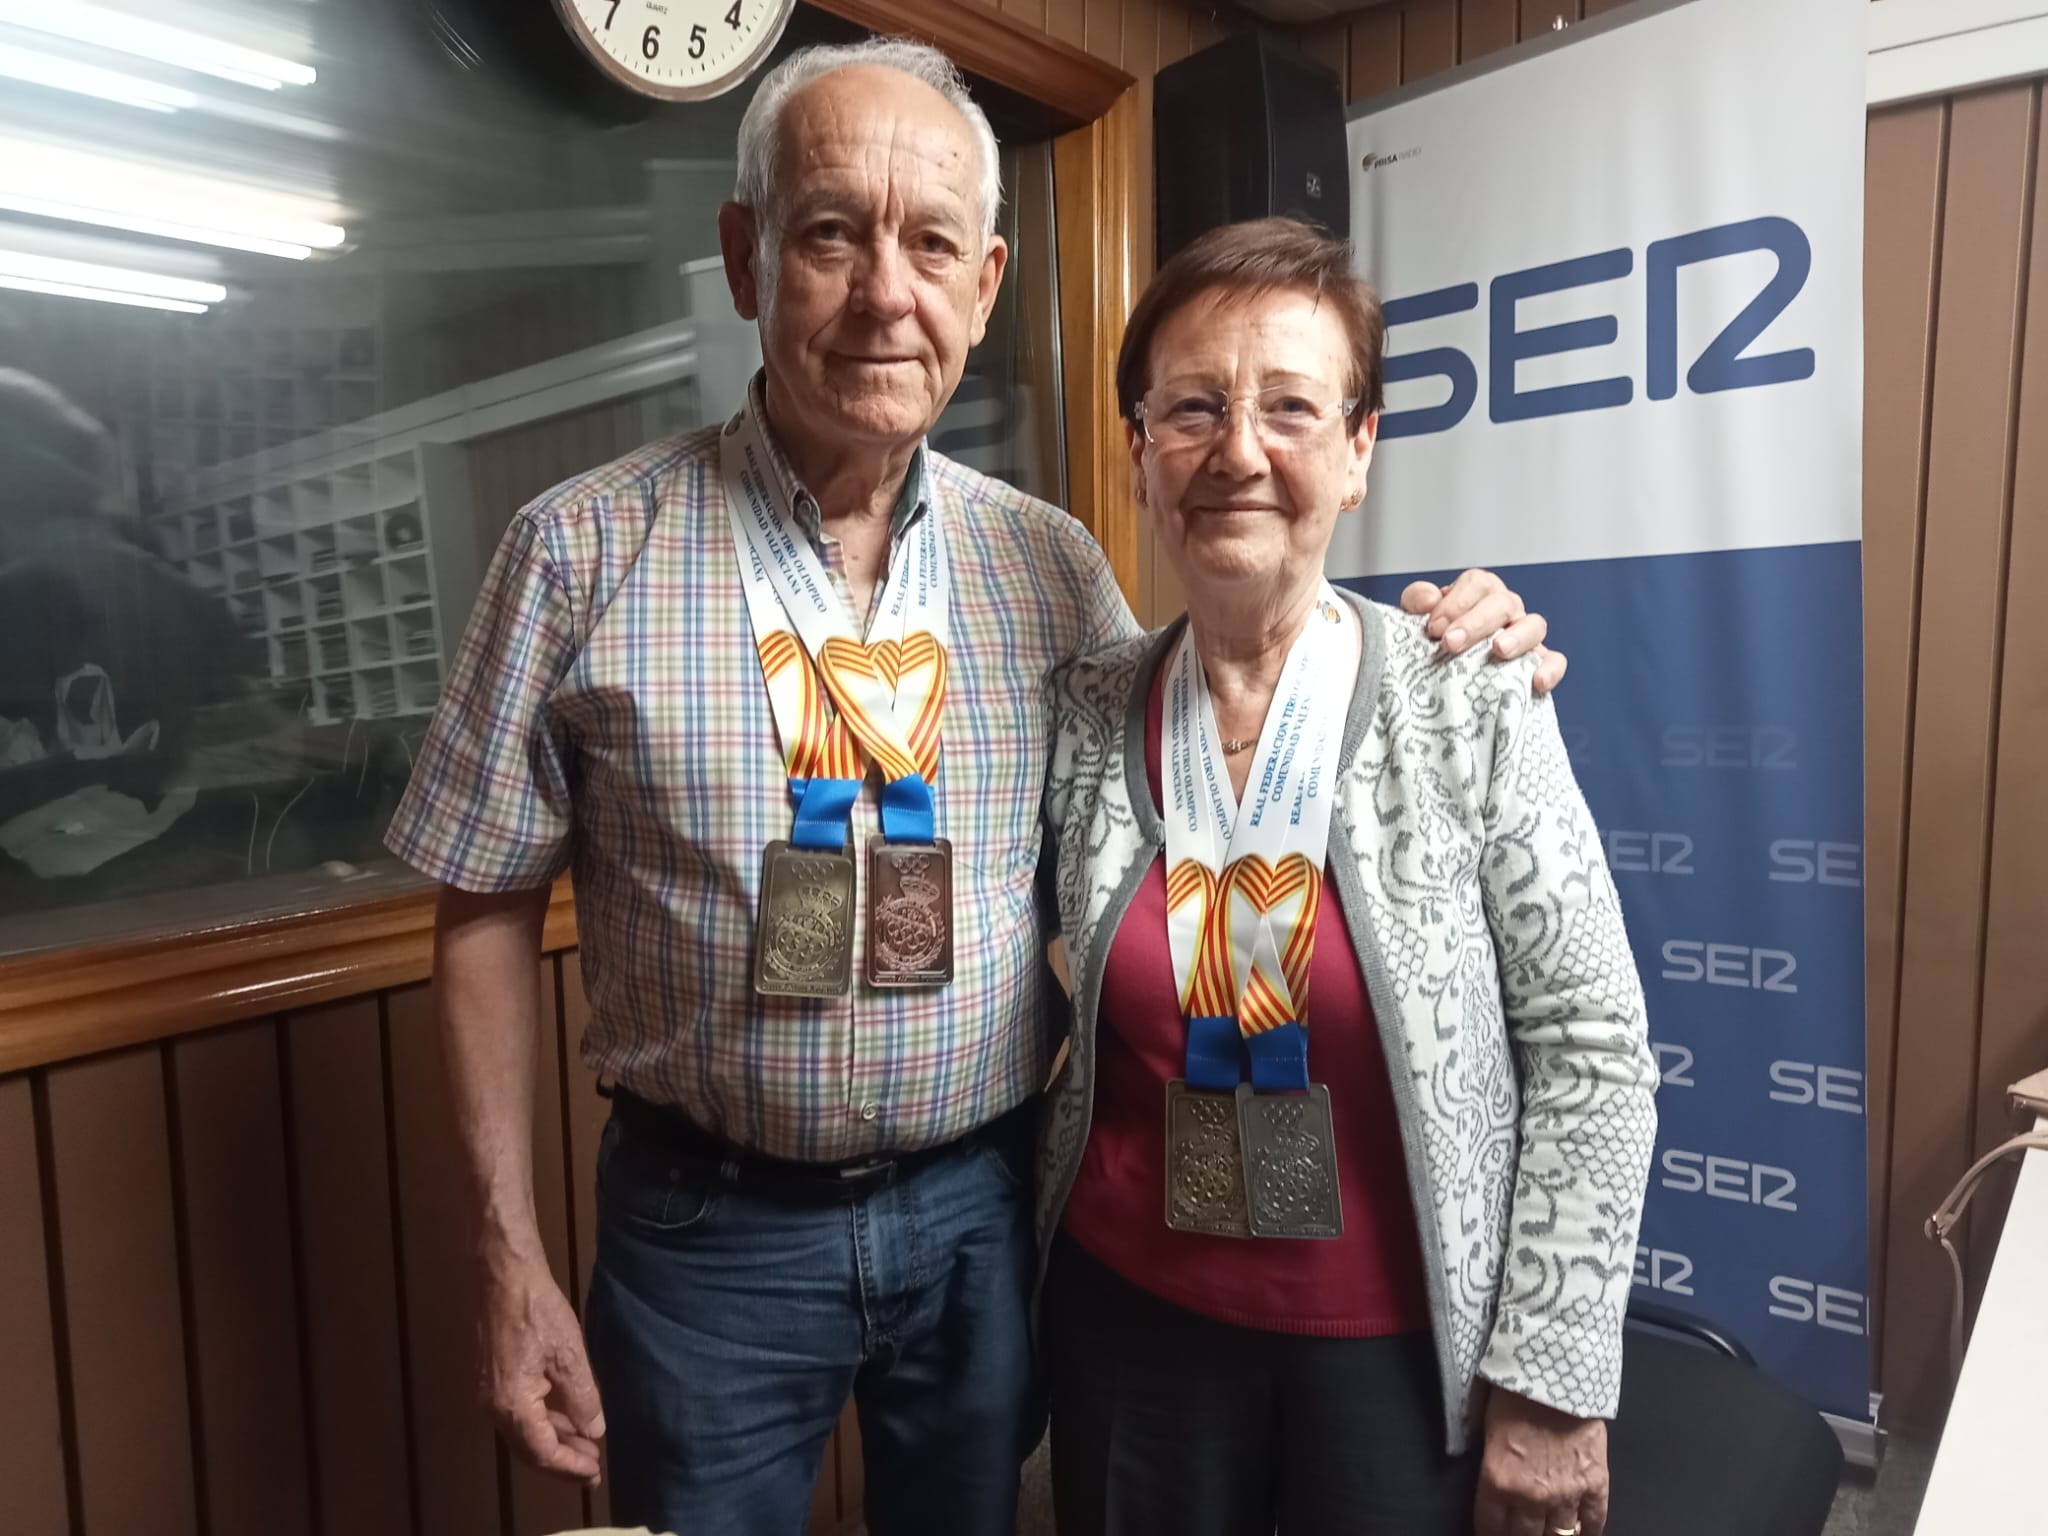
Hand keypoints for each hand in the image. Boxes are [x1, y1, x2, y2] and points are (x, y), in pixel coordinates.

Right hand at [479, 1252, 605, 1484]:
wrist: (503, 1277)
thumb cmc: (538, 1312)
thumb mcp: (570, 1356)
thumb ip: (582, 1398)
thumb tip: (593, 1431)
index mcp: (512, 1406)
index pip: (543, 1453)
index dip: (570, 1466)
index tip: (595, 1473)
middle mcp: (493, 1408)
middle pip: (528, 1451)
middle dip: (562, 1461)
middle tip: (592, 1467)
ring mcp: (488, 1394)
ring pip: (522, 1433)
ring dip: (553, 1443)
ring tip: (584, 1446)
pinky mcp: (490, 1380)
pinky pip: (518, 1415)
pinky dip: (541, 1424)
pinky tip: (564, 1419)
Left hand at [1401, 569, 1568, 694]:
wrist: (1434, 673)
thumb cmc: (1433, 639)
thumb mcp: (1415, 616)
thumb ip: (1417, 601)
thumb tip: (1429, 599)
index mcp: (1479, 592)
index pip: (1477, 583)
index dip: (1456, 602)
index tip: (1434, 628)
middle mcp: (1506, 609)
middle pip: (1502, 603)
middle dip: (1475, 623)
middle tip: (1450, 643)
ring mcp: (1524, 635)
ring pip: (1534, 625)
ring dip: (1517, 637)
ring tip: (1498, 651)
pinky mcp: (1537, 663)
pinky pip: (1554, 661)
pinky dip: (1550, 668)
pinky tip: (1537, 681)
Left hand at [1474, 1388, 1608, 1535]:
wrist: (1556, 1369)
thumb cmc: (1513, 1392)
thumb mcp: (1486, 1430)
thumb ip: (1491, 1465)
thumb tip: (1491, 1486)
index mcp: (1498, 1481)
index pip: (1490, 1528)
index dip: (1490, 1534)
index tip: (1492, 1533)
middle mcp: (1531, 1496)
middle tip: (1520, 1531)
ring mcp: (1567, 1494)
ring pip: (1560, 1535)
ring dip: (1552, 1535)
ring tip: (1548, 1531)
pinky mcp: (1596, 1485)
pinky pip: (1594, 1522)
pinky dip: (1588, 1531)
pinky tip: (1582, 1532)